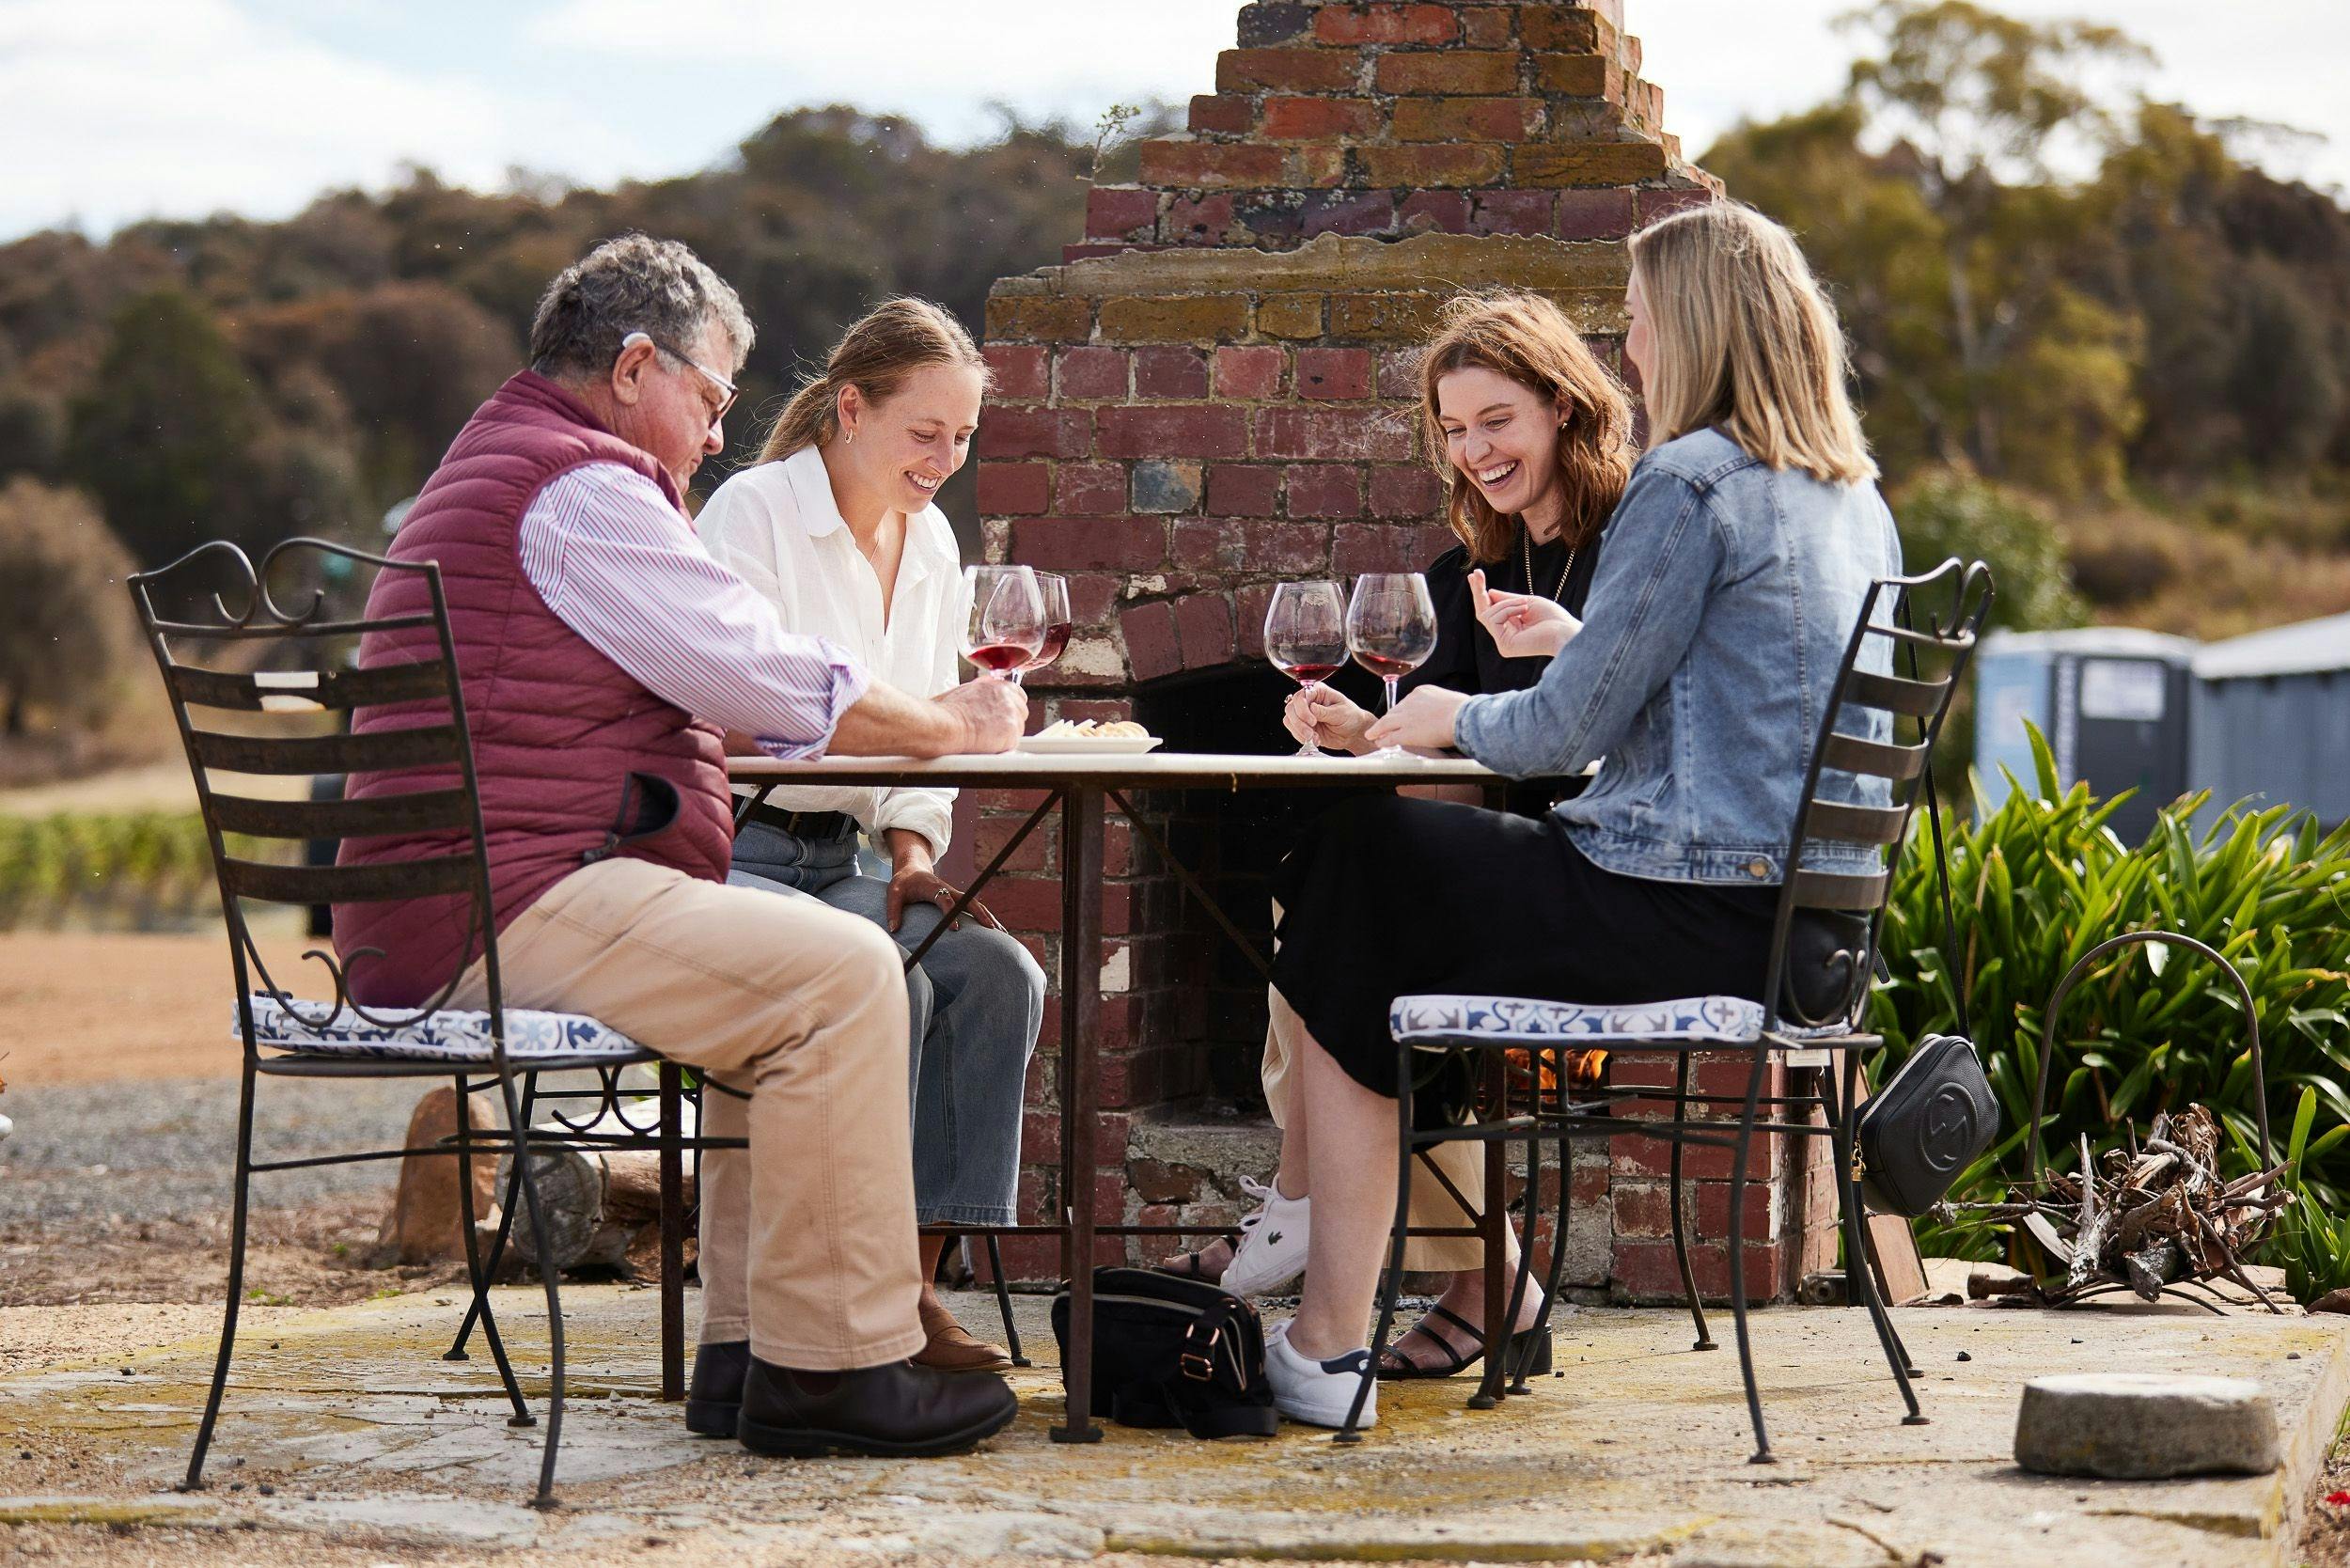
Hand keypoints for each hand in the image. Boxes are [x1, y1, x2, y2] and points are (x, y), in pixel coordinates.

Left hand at [885, 860, 1000, 932]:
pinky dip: (985, 917)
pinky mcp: (957, 898)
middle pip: (969, 900)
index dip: (950, 913)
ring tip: (1001, 933)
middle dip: (980, 914)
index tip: (955, 929)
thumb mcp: (893, 893)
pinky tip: (995, 930)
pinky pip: (974, 907)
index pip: (944, 900)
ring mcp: (955, 893)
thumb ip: (893, 910)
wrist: (913, 869)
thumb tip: (894, 930)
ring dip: (988, 916)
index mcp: (933, 887)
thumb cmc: (903, 883)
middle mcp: (948, 889)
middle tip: (991, 929)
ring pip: (976, 904)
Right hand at [935, 675, 1026, 753]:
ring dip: (1006, 735)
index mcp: (996, 686)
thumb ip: (983, 689)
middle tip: (993, 730)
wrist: (946, 725)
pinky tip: (988, 744)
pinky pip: (1013, 743)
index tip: (1003, 716)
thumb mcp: (965, 690)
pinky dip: (1003, 747)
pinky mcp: (1011, 732)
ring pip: (1019, 729)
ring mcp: (1011, 714)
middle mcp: (1007, 697)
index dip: (1012, 707)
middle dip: (1010, 722)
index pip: (1018, 695)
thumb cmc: (947, 712)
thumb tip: (986, 687)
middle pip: (1022, 712)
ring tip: (986, 737)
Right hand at [1283, 684, 1375, 752]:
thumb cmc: (1351, 717)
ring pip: (1289, 720)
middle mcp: (1309, 701)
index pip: (1301, 696)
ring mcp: (1304, 714)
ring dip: (1299, 731)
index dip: (1303, 709)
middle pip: (1291, 708)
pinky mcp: (1303, 726)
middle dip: (1299, 723)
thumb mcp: (1341, 713)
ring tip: (1314, 737)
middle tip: (1310, 732)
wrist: (1353, 733)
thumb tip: (1311, 708)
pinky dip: (1301, 737)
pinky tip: (1314, 739)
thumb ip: (1325, 711)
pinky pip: (1293, 730)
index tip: (1313, 721)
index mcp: (1318, 692)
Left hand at [1364, 684, 1470, 751]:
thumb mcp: (1451, 700)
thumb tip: (1448, 711)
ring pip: (1387, 723)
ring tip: (1373, 735)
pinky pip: (1390, 737)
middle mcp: (1410, 702)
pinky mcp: (1406, 733)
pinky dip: (1383, 740)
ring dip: (1378, 729)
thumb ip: (1442, 705)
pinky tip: (1379, 743)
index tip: (1401, 715)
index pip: (1407, 702)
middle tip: (1383, 726)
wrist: (1462, 717)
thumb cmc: (1464, 710)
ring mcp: (1406, 718)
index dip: (1402, 711)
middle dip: (1388, 719)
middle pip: (1394, 711)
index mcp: (1422, 691)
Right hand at [1469, 569, 1580, 659]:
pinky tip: (1524, 609)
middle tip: (1475, 574)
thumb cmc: (1552, 617)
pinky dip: (1508, 609)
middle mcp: (1504, 637)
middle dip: (1478, 592)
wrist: (1565, 630)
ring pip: (1489, 614)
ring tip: (1525, 603)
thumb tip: (1489, 592)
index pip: (1490, 610)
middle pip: (1482, 613)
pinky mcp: (1505, 646)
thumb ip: (1506, 599)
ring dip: (1506, 603)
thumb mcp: (1525, 601)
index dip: (1481, 593)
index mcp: (1510, 628)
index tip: (1475, 575)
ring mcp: (1503, 643)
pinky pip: (1495, 620)